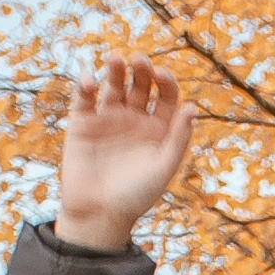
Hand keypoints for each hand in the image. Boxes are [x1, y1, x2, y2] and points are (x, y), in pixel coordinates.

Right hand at [56, 54, 195, 251]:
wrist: (99, 214)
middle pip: (140, 84)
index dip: (166, 82)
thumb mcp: (162, 169)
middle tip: (139, 60)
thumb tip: (192, 109)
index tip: (162, 76)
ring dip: (115, 69)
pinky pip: (84, 97)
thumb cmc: (136, 196)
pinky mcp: (83, 122)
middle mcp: (134, 119)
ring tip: (115, 59)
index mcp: (158, 129)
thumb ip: (178, 140)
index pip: (166, 96)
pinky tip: (90, 82)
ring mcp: (108, 118)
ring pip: (113, 84)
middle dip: (141, 69)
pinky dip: (85, 85)